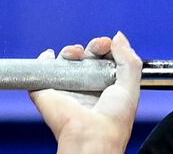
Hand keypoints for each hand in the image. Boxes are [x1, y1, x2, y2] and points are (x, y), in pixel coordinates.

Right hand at [29, 32, 141, 153]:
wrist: (94, 135)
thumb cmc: (114, 120)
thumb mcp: (131, 85)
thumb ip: (129, 59)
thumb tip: (119, 37)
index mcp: (105, 86)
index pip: (104, 59)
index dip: (106, 47)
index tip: (109, 44)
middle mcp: (85, 87)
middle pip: (85, 57)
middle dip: (92, 46)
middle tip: (98, 46)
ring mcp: (66, 89)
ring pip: (65, 60)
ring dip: (70, 50)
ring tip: (77, 53)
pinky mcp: (47, 92)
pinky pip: (41, 71)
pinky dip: (43, 60)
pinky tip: (51, 55)